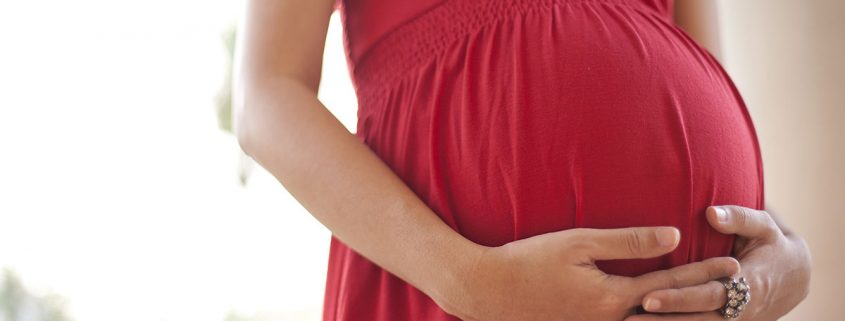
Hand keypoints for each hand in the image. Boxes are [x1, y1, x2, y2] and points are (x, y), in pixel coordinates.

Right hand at [432, 226, 739, 320]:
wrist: (488, 290)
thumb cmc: (529, 260)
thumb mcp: (578, 242)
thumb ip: (627, 241)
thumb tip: (673, 236)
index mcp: (611, 299)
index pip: (670, 283)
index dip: (702, 272)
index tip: (732, 265)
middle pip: (668, 314)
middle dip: (703, 302)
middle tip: (737, 294)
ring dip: (682, 317)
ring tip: (710, 310)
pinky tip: (661, 315)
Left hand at [627, 206, 811, 320]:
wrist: (794, 278)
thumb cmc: (772, 245)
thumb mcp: (764, 227)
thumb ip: (739, 218)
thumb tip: (710, 212)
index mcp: (749, 284)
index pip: (708, 294)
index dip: (679, 298)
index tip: (648, 296)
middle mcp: (741, 309)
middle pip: (697, 318)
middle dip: (664, 318)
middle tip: (630, 317)